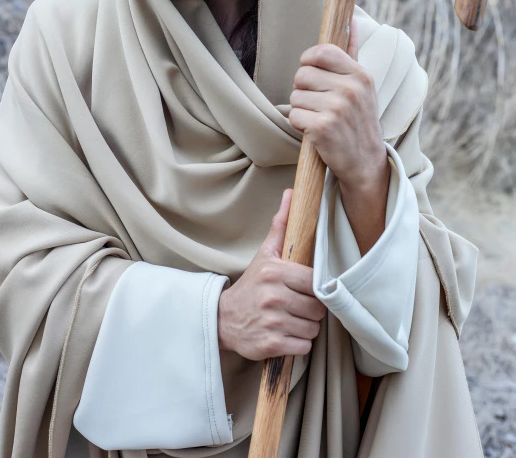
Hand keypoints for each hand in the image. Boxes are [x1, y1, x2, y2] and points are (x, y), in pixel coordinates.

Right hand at [218, 190, 325, 360]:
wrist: (223, 319)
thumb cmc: (252, 285)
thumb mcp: (265, 254)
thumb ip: (282, 226)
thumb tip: (292, 194)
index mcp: (275, 272)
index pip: (316, 282)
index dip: (314, 288)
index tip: (304, 289)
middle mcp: (274, 296)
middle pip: (318, 308)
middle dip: (311, 309)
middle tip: (297, 306)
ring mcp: (272, 322)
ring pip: (313, 328)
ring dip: (305, 327)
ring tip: (290, 319)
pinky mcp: (271, 345)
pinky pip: (303, 346)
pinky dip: (298, 344)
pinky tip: (285, 334)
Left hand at [289, 18, 389, 253]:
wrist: (365, 163)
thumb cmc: (358, 119)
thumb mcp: (362, 85)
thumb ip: (352, 52)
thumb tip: (350, 19)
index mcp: (360, 75)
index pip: (321, 51)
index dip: (309, 62)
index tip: (314, 75)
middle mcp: (351, 89)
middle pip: (302, 74)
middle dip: (303, 90)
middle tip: (318, 105)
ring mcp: (337, 108)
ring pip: (295, 97)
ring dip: (301, 110)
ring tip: (319, 119)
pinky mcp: (323, 128)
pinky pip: (293, 116)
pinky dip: (299, 126)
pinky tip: (315, 132)